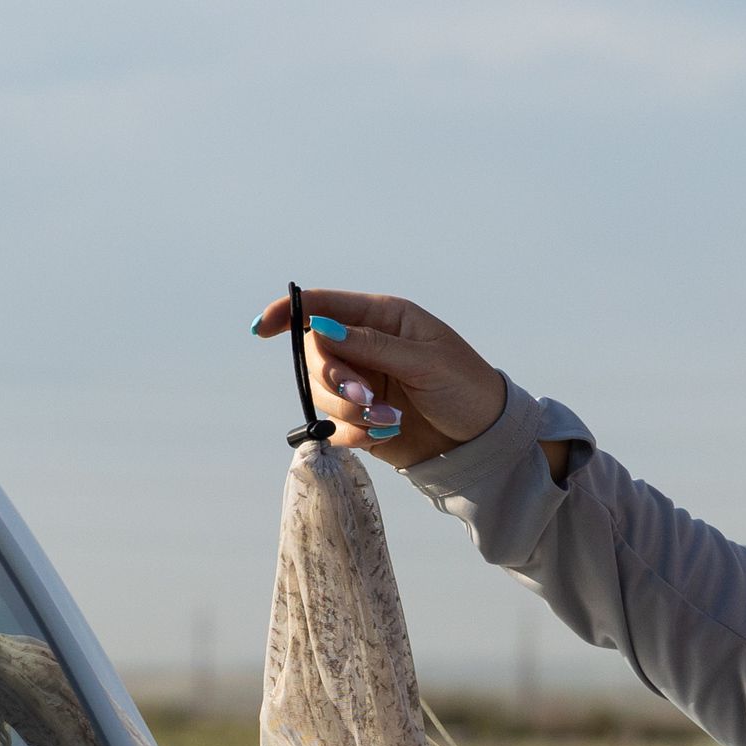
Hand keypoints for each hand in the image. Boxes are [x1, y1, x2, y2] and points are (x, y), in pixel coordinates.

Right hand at [244, 290, 504, 468]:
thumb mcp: (425, 361)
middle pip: (316, 356)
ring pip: (322, 394)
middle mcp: (365, 347)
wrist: (484, 438)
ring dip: (349, 412)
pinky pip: (334, 427)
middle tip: (364, 398)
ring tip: (390, 418)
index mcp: (382, 318)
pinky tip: (384, 434)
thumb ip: (373, 345)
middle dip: (334, 379)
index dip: (289, 313)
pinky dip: (353, 434)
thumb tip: (323, 329)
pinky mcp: (361, 420)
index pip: (325, 307)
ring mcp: (361, 384)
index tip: (261, 327)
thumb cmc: (465, 386)